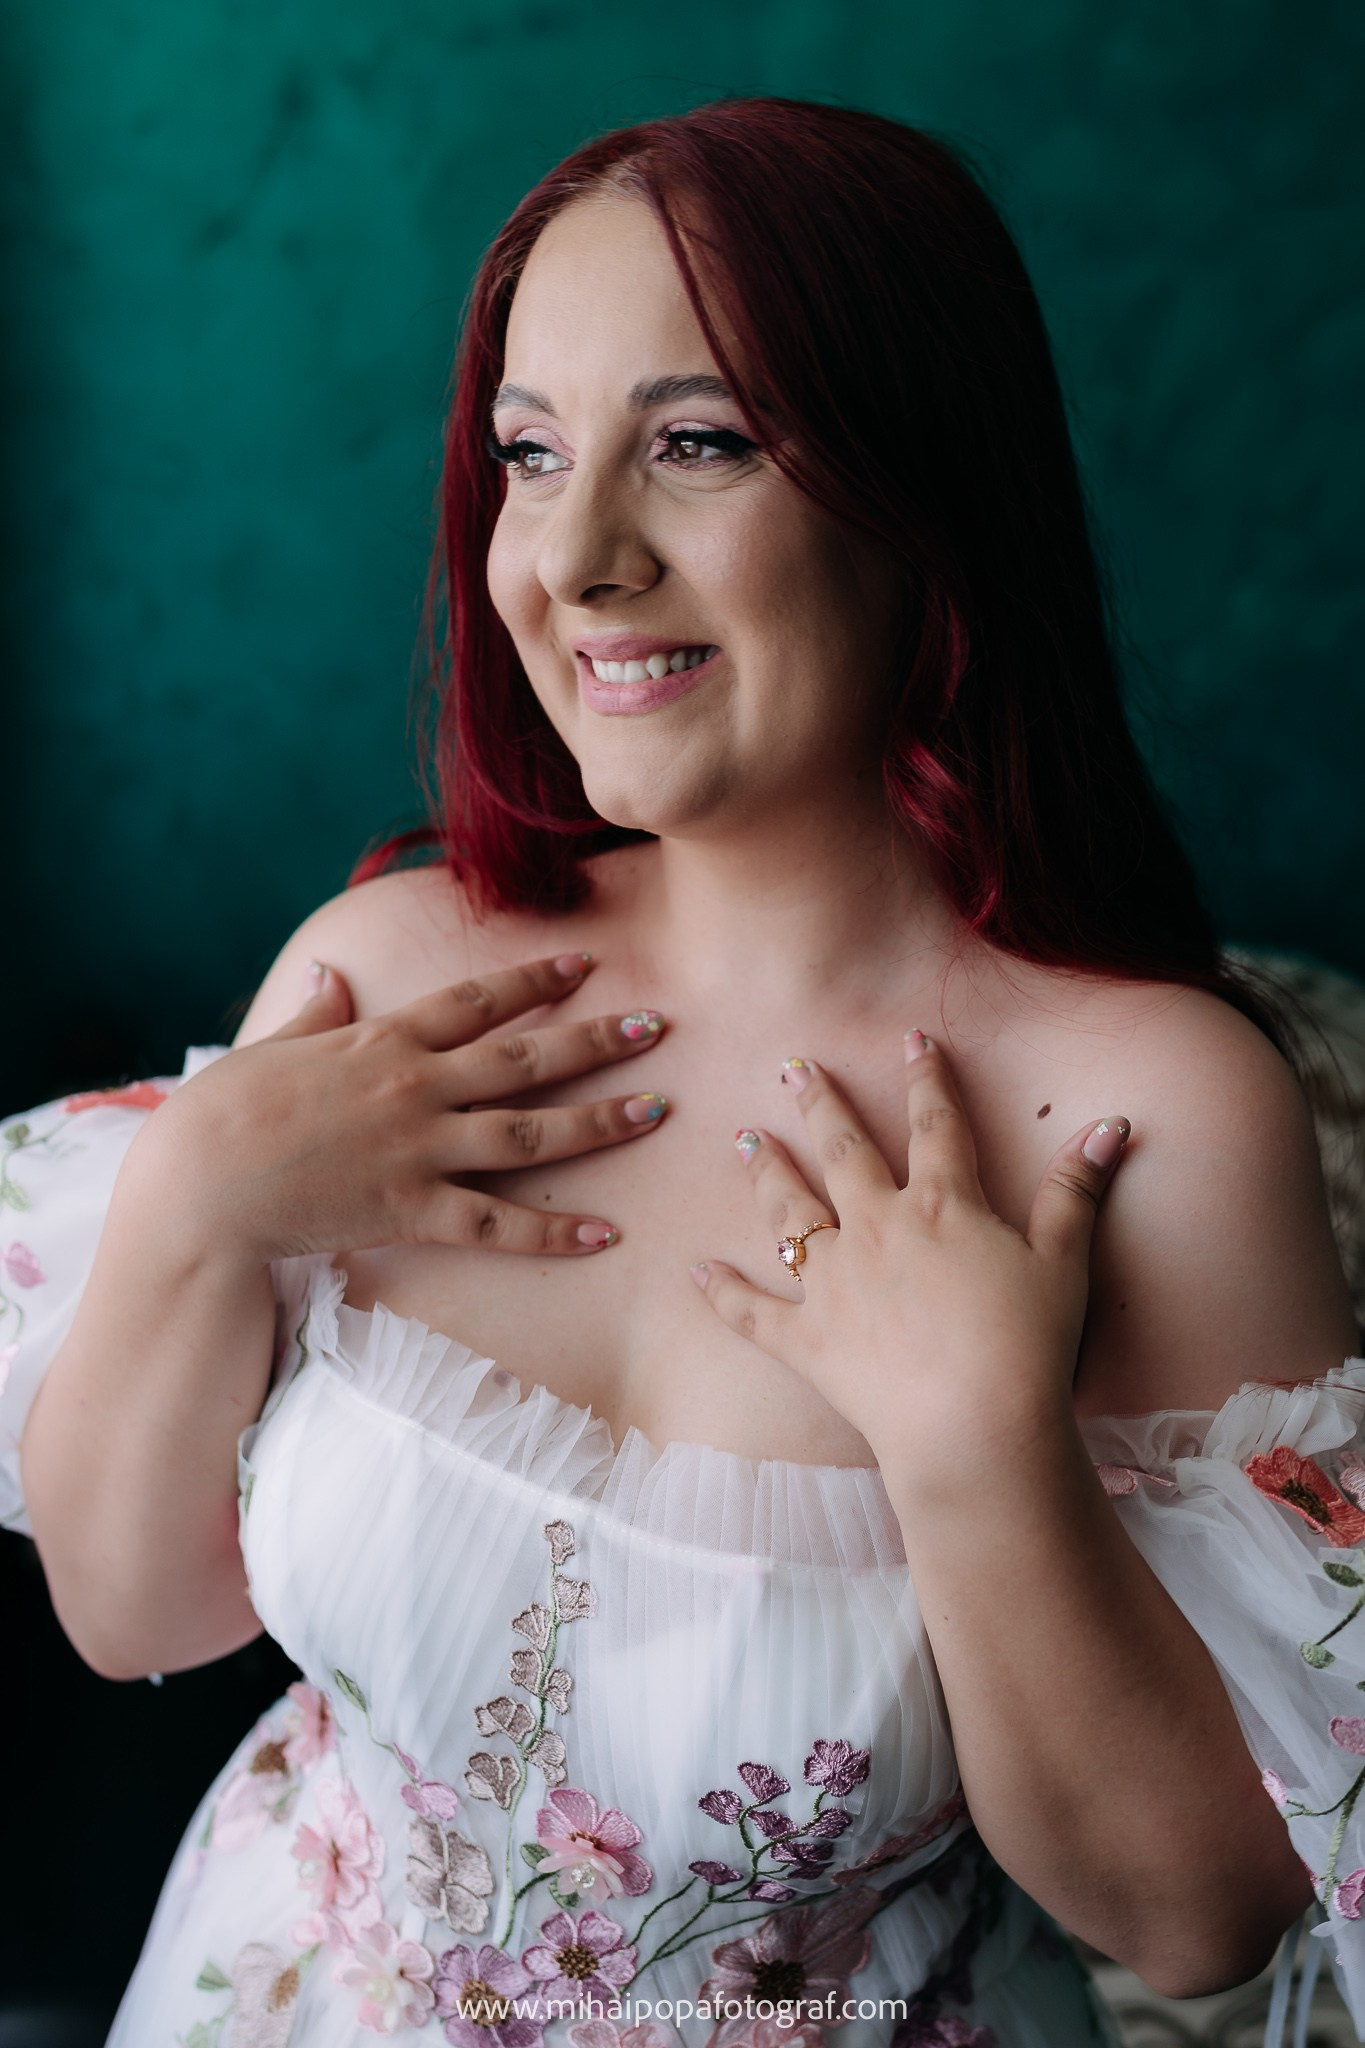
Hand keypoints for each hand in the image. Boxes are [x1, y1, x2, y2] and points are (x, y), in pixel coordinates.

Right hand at [138, 954, 668, 1263]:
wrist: (200, 1185)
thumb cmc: (225, 1112)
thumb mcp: (275, 1047)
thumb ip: (316, 1011)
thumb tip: (332, 973)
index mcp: (386, 1038)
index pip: (479, 999)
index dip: (537, 979)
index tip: (587, 963)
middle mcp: (417, 1087)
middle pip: (527, 1058)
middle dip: (598, 1040)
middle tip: (659, 1027)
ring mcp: (421, 1150)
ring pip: (531, 1133)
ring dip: (601, 1121)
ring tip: (658, 1110)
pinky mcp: (413, 1211)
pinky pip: (498, 1224)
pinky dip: (553, 1232)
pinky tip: (605, 1234)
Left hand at [691, 1032, 1130, 1465]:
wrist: (973, 1431)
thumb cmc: (1025, 1349)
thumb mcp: (1063, 1262)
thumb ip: (1075, 1190)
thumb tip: (1110, 1125)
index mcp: (941, 1206)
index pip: (934, 1125)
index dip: (926, 1078)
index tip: (911, 1038)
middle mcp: (876, 1230)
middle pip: (842, 1152)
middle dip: (819, 1103)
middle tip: (792, 1066)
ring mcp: (833, 1284)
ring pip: (788, 1214)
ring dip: (766, 1173)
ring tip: (744, 1140)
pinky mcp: (806, 1341)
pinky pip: (753, 1312)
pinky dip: (723, 1293)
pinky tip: (695, 1272)